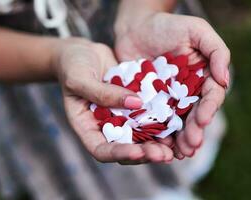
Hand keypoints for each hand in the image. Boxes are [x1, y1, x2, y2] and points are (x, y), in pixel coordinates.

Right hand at [52, 38, 173, 163]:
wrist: (82, 52)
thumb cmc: (72, 65)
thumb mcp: (80, 78)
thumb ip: (103, 93)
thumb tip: (136, 103)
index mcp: (87, 127)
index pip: (102, 150)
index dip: (119, 154)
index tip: (137, 152)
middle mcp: (107, 127)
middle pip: (126, 148)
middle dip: (145, 154)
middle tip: (164, 155)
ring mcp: (122, 117)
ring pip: (141, 136)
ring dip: (158, 144)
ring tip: (175, 146)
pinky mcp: (135, 105)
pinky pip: (148, 116)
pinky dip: (162, 123)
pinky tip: (178, 123)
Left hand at [114, 12, 229, 157]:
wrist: (135, 28)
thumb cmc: (168, 26)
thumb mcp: (196, 30)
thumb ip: (216, 51)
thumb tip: (225, 80)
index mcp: (203, 77)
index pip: (211, 96)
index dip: (209, 109)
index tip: (202, 119)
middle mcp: (189, 92)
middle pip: (195, 115)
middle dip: (195, 131)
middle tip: (191, 146)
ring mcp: (170, 100)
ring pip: (178, 123)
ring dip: (180, 140)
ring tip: (180, 153)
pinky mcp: (151, 104)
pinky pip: (156, 122)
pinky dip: (159, 136)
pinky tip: (160, 148)